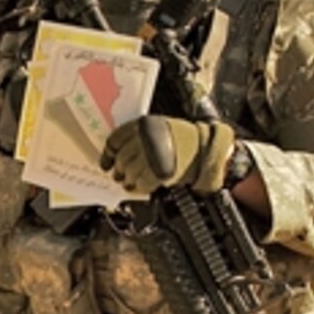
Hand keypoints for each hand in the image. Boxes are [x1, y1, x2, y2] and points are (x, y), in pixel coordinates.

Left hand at [99, 115, 234, 194]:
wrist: (207, 147)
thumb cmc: (186, 138)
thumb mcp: (160, 128)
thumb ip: (140, 137)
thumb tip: (122, 154)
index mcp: (143, 125)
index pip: (115, 140)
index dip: (108, 154)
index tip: (106, 163)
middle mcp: (144, 139)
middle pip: (122, 159)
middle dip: (120, 170)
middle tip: (120, 176)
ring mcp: (151, 156)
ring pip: (130, 173)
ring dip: (129, 181)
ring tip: (131, 183)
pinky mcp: (159, 172)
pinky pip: (142, 183)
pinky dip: (140, 188)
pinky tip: (142, 188)